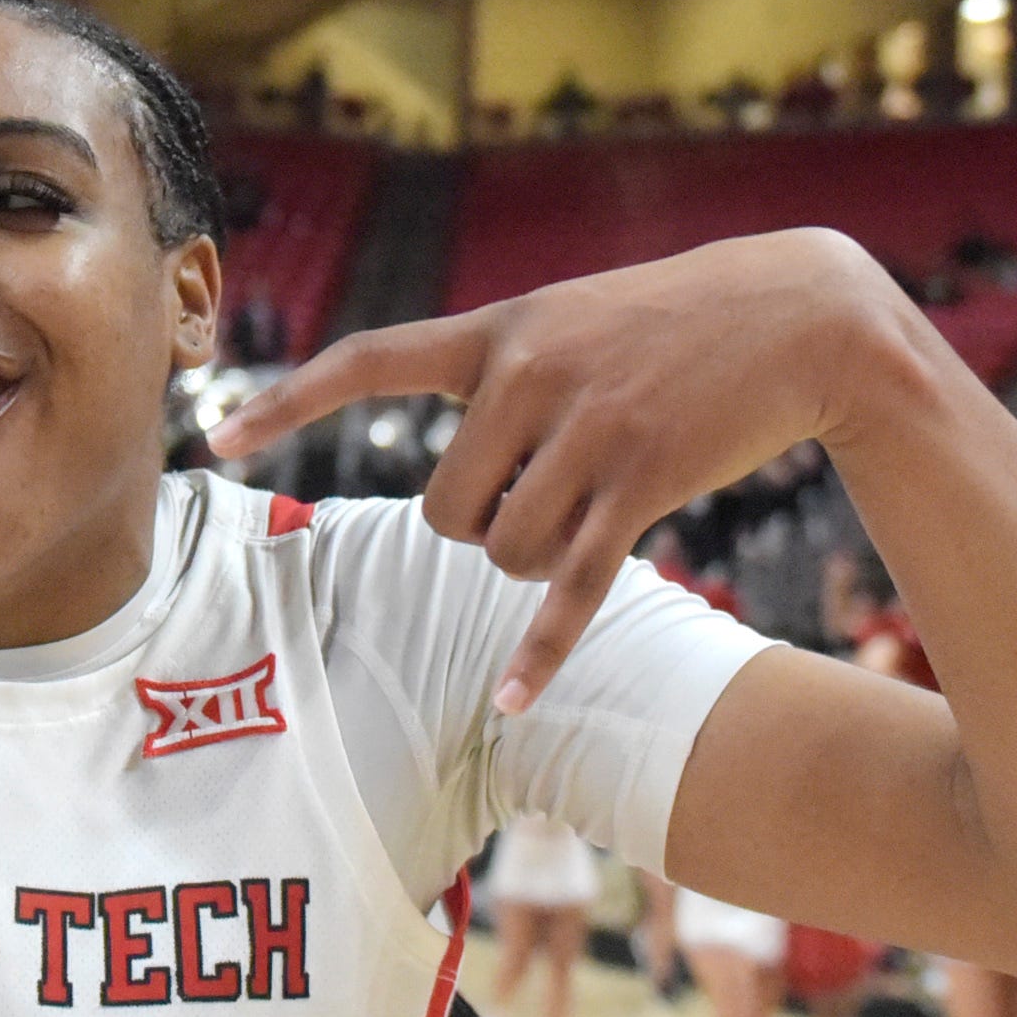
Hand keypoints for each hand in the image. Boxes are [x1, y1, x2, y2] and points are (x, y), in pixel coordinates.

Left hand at [209, 230, 907, 712]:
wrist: (798, 313)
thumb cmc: (672, 322)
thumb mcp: (568, 319)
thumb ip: (500, 371)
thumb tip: (452, 466)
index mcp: (497, 331)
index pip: (367, 360)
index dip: (286, 403)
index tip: (217, 436)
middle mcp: (528, 376)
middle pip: (442, 509)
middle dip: (475, 533)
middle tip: (534, 507)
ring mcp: (587, 430)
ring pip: (501, 553)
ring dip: (530, 563)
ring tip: (586, 519)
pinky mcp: (643, 482)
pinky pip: (572, 586)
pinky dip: (542, 649)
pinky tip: (512, 702)